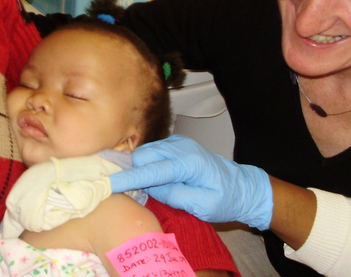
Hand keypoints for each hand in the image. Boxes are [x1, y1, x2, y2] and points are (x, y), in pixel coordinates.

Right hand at [109, 135, 272, 228]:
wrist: (243, 187)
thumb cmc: (226, 199)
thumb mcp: (202, 205)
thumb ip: (174, 195)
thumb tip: (150, 187)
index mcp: (189, 162)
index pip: (150, 169)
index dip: (127, 178)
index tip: (107, 183)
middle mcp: (181, 147)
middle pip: (142, 156)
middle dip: (129, 171)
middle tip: (120, 191)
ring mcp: (178, 145)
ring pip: (145, 153)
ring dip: (136, 168)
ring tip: (132, 187)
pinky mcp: (176, 147)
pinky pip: (152, 153)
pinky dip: (144, 165)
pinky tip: (145, 179)